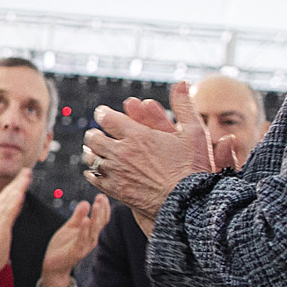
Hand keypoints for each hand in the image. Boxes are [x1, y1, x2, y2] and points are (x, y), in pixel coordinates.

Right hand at [0, 168, 30, 286]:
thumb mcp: (2, 229)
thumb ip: (8, 217)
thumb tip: (16, 207)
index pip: (6, 195)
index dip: (16, 184)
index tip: (24, 175)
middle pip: (8, 194)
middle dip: (18, 181)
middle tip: (28, 170)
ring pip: (8, 200)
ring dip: (17, 187)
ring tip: (26, 177)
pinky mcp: (0, 228)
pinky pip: (8, 213)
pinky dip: (13, 203)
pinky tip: (20, 194)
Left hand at [40, 195, 110, 286]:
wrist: (52, 264)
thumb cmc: (63, 245)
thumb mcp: (70, 227)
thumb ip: (78, 215)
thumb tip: (86, 202)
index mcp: (90, 232)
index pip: (101, 219)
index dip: (103, 207)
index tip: (103, 195)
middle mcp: (91, 239)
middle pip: (99, 223)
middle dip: (101, 209)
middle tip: (102, 196)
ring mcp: (85, 246)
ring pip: (93, 230)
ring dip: (96, 216)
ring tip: (96, 204)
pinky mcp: (76, 252)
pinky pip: (82, 240)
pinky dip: (84, 230)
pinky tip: (86, 220)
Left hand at [81, 81, 217, 224]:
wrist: (188, 203)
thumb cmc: (193, 167)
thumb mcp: (194, 132)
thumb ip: (184, 105)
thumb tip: (182, 82)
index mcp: (137, 135)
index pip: (107, 118)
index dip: (103, 114)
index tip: (103, 113)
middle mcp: (121, 152)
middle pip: (94, 137)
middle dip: (95, 133)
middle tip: (96, 133)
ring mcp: (116, 172)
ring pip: (91, 157)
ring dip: (91, 152)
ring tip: (93, 150)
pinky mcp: (115, 190)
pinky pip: (93, 178)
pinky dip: (92, 172)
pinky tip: (95, 171)